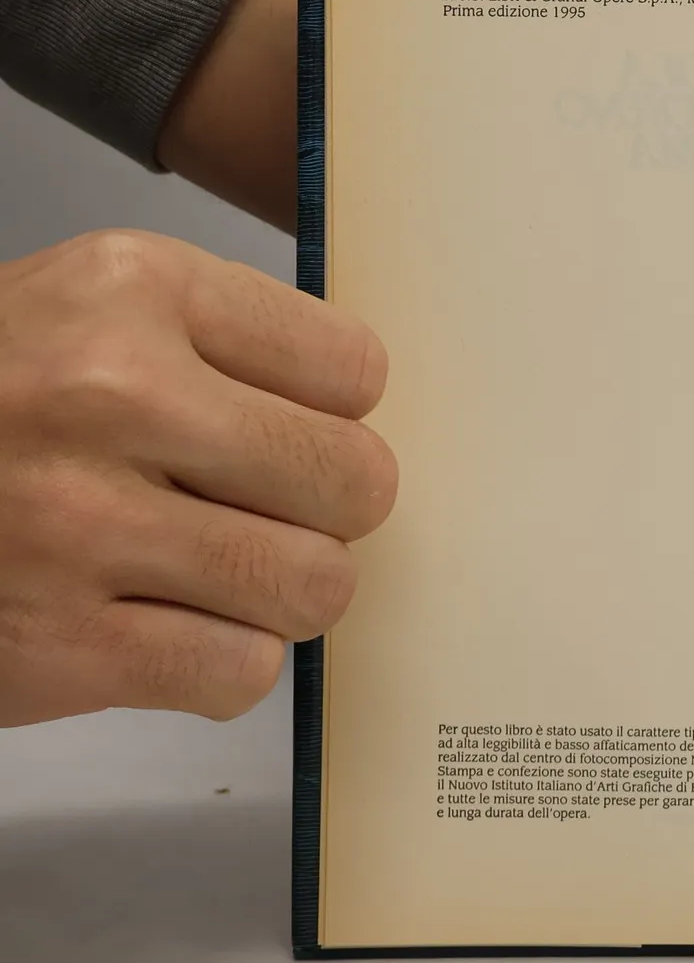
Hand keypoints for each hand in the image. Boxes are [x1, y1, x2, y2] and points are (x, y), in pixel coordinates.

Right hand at [0, 230, 393, 725]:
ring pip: (314, 586)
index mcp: (135, 291)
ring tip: (222, 565)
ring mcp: (76, 527)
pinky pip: (239, 671)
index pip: (355, 371)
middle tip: (275, 505)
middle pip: (354, 481)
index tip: (295, 424)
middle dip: (331, 505)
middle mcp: (107, 395)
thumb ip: (230, 341)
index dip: (340, 412)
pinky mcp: (52, 649)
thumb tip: (371, 413)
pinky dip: (223, 659)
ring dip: (283, 589)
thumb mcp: (98, 304)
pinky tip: (167, 622)